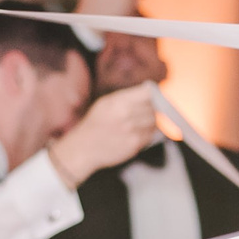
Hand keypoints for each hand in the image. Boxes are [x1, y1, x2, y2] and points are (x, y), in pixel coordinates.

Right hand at [45, 86, 159, 185]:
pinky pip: (150, 136)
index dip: (154, 95)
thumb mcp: (105, 103)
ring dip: (150, 123)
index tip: (154, 97)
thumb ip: (127, 96)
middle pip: (154, 108)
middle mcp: (126, 114)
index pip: (148, 93)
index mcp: (119, 101)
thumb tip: (150, 90)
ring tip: (136, 124)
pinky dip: (146, 134)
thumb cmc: (96, 123)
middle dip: (151, 109)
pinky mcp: (135, 144)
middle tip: (141, 113)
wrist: (84, 148)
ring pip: (154, 122)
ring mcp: (132, 130)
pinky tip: (134, 134)